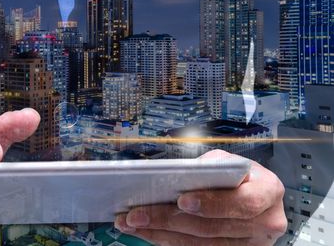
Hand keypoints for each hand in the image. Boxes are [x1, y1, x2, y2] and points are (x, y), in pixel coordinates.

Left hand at [114, 150, 286, 245]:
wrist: (254, 192)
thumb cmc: (238, 174)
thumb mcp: (227, 161)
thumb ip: (208, 168)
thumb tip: (172, 177)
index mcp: (268, 192)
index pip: (242, 202)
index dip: (212, 203)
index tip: (181, 199)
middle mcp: (264, 223)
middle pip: (211, 228)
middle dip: (168, 219)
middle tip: (136, 213)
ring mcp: (250, 244)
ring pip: (200, 244)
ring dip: (160, 234)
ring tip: (132, 223)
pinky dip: (167, 240)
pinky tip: (147, 232)